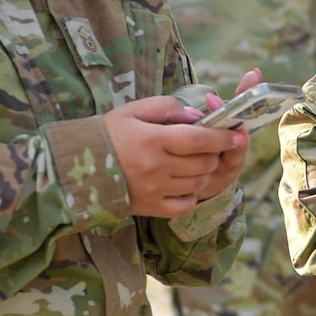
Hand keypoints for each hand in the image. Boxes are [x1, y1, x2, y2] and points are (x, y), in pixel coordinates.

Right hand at [104, 72, 258, 217]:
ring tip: (193, 162)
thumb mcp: (133, 111)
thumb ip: (167, 108)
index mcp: (152, 139)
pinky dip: (191, 193)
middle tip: (209, 146)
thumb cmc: (108, 134)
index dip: (223, 136)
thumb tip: (197, 117)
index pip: (199, 138)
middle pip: (204, 162)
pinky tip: (182, 182)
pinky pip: (185, 203)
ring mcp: (155, 190)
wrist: (77, 168)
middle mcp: (156, 167)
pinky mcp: (152, 207)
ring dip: (204, 171)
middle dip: (214, 153)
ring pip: (198, 182)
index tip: (239, 134)